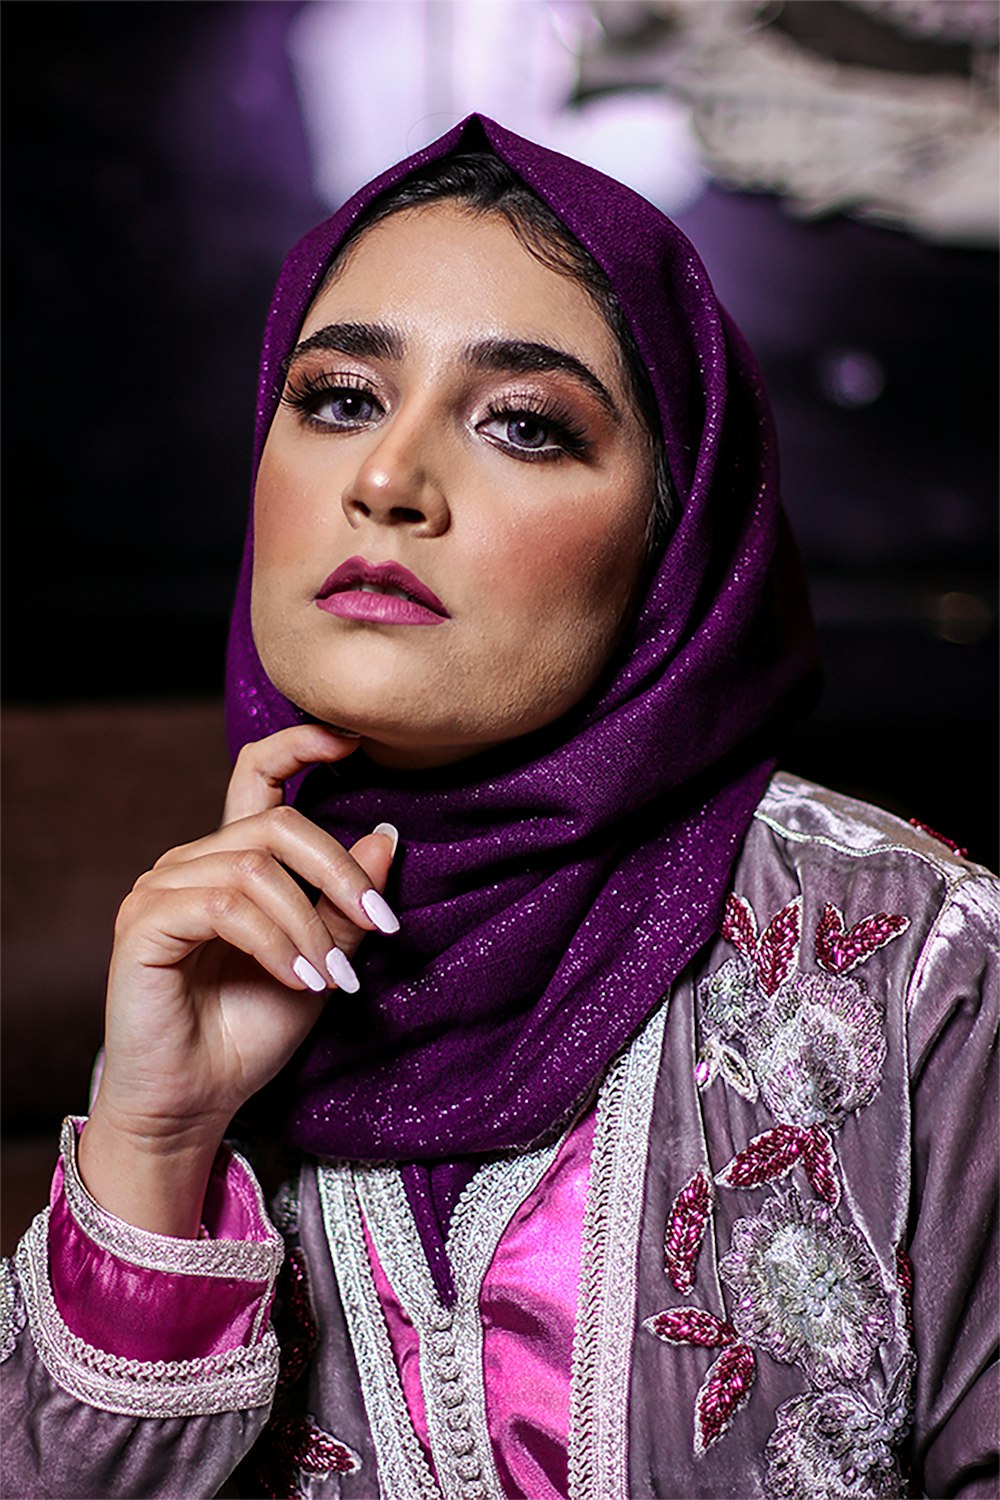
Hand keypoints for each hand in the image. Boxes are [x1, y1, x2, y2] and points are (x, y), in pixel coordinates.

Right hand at [79, 725, 396, 1235]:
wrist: (197, 1101)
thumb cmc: (252, 1032)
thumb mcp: (324, 960)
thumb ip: (348, 903)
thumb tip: (387, 834)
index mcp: (231, 861)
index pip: (258, 775)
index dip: (301, 744)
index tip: (354, 739)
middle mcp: (191, 862)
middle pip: (276, 823)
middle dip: (339, 870)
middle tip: (380, 924)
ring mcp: (161, 889)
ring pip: (255, 868)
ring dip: (310, 925)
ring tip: (334, 978)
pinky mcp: (144, 923)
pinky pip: (224, 905)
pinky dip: (275, 942)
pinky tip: (300, 980)